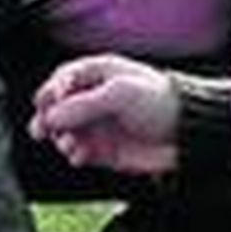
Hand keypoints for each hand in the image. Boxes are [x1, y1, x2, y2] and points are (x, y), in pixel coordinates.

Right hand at [28, 55, 178, 174]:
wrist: (189, 133)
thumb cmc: (162, 102)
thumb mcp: (120, 94)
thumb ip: (82, 105)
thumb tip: (51, 117)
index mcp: (99, 75)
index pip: (62, 80)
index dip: (50, 92)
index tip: (46, 105)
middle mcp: (95, 99)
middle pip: (58, 108)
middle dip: (48, 119)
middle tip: (42, 131)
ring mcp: (99, 124)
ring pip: (65, 132)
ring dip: (62, 139)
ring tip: (71, 144)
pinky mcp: (104, 148)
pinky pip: (79, 152)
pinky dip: (75, 155)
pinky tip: (80, 156)